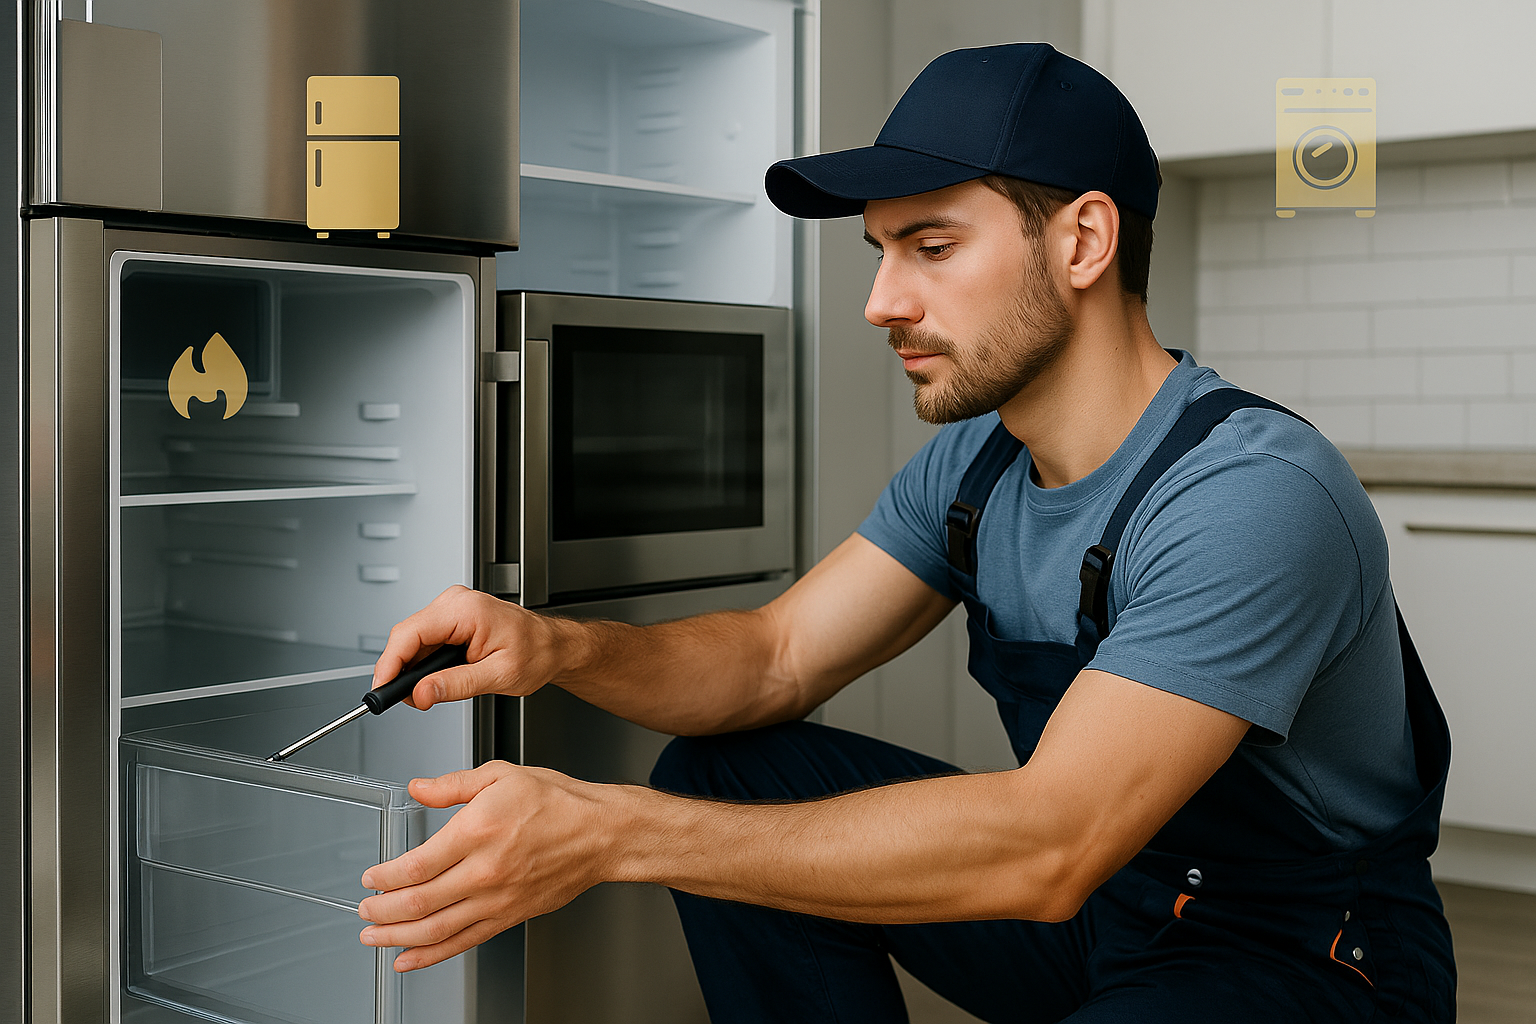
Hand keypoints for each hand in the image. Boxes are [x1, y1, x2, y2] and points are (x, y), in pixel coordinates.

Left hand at [357, 760, 615, 970]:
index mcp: (478, 831)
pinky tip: (410, 957)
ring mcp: (497, 899)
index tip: (371, 877)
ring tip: (374, 935)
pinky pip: (463, 942)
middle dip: (382, 910)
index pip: (416, 865)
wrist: (601, 833)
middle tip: (364, 908)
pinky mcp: (509, 916)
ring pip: (435, 929)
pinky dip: (431, 955)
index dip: (385, 876)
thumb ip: (453, 784)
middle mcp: (485, 870)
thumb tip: (418, 788)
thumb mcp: (502, 776)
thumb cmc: (559, 803)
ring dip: (396, 937)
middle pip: (418, 903)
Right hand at [372, 585, 565, 708]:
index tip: (382, 688)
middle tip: (407, 700)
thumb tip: (420, 693)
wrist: (553, 645)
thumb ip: (456, 685)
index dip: (390, 663)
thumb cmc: (537, 653)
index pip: (410, 633)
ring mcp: (452, 607)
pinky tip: (433, 678)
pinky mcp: (451, 617)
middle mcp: (455, 602)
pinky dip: (423, 661)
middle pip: (407, 636)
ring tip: (424, 693)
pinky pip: (425, 639)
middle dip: (401, 670)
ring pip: (413, 639)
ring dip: (412, 668)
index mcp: (466, 610)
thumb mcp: (498, 676)